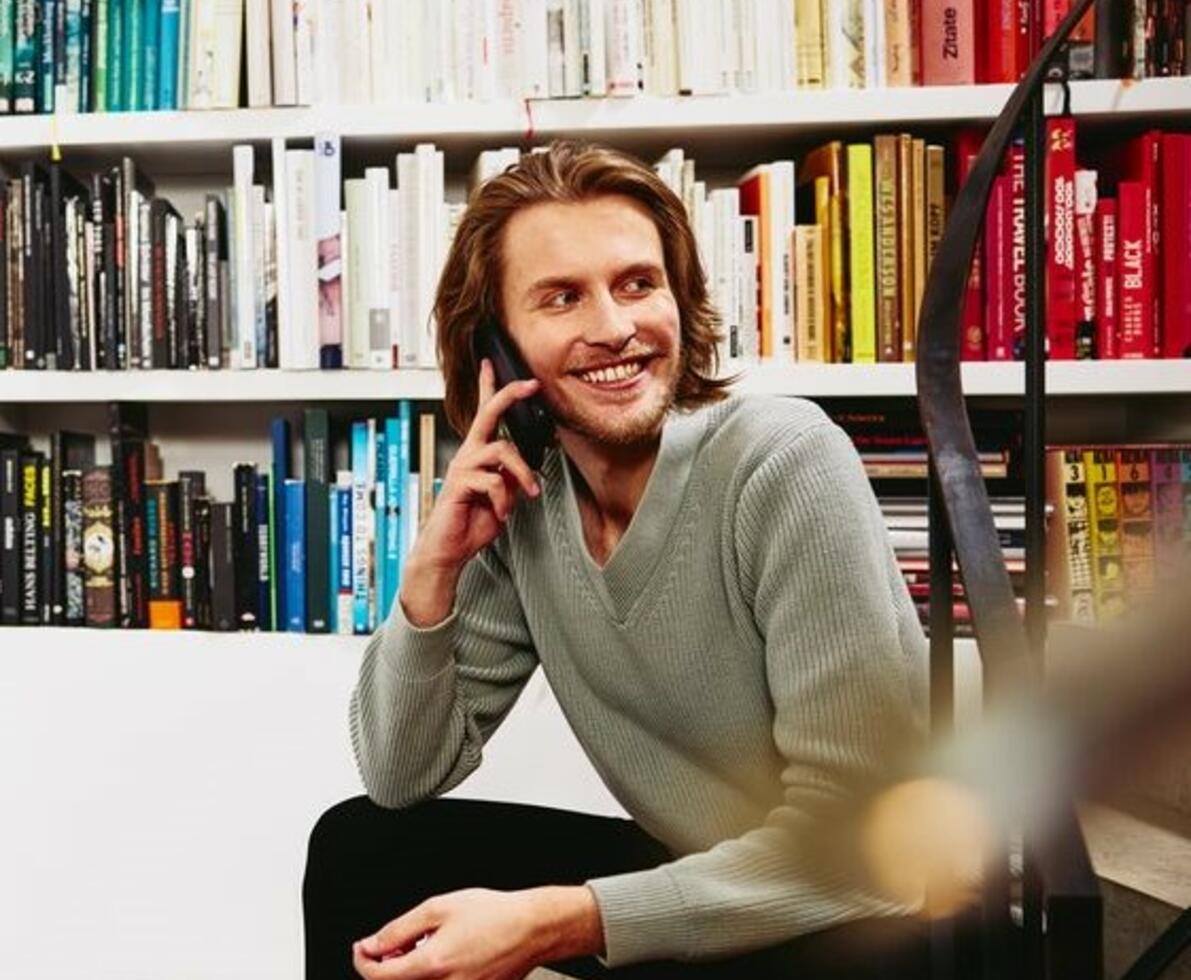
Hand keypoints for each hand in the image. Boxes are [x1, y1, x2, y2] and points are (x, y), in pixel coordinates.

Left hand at [352, 886, 602, 979]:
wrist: (532, 928)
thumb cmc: (494, 914)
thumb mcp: (440, 907)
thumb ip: (400, 929)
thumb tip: (373, 944)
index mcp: (432, 965)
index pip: (379, 977)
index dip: (363, 962)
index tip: (362, 949)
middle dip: (386, 966)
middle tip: (391, 945)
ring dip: (408, 971)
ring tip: (421, 947)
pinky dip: (430, 975)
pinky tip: (440, 957)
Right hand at [409, 358, 541, 576]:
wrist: (448, 549)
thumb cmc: (470, 524)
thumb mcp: (502, 498)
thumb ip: (512, 479)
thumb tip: (526, 468)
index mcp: (478, 455)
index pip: (484, 415)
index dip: (490, 389)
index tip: (495, 367)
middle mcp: (469, 455)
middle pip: (488, 414)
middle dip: (509, 394)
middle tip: (531, 385)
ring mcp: (463, 467)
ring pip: (503, 450)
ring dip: (523, 473)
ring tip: (529, 493)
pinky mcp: (460, 483)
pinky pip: (495, 481)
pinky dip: (505, 499)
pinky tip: (501, 512)